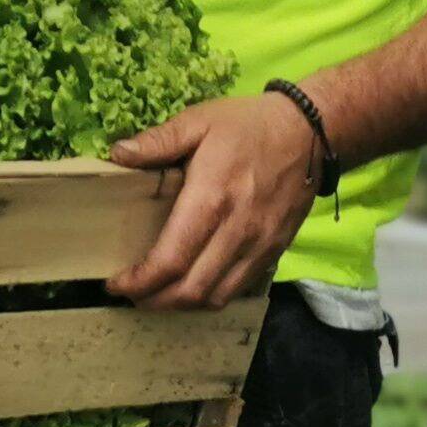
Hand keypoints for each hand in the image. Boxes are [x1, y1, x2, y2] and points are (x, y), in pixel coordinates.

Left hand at [102, 92, 318, 309]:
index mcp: (211, 199)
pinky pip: (239, 287)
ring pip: (216, 296)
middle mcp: (236, 230)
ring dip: (182, 305)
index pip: (171, 260)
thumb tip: (118, 153)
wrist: (310, 132)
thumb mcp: (199, 121)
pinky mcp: (274, 250)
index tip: (116, 283)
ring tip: (157, 295)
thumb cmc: (249, 125)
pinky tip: (193, 285)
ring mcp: (259, 244)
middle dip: (155, 301)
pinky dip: (210, 296)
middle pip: (191, 289)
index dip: (140, 281)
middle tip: (132, 294)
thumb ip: (158, 140)